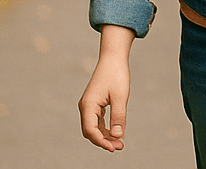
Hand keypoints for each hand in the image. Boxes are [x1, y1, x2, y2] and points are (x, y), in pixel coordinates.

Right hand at [79, 27, 133, 150]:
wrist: (113, 58)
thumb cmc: (116, 74)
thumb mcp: (120, 96)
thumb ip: (119, 116)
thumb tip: (118, 136)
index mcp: (88, 105)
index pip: (90, 130)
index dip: (101, 141)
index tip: (114, 148)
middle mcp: (85, 107)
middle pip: (91, 131)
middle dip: (103, 141)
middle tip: (119, 147)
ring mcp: (89, 105)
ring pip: (94, 127)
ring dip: (105, 136)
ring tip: (120, 143)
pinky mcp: (95, 104)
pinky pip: (97, 121)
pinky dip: (105, 128)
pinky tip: (116, 132)